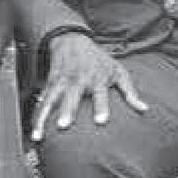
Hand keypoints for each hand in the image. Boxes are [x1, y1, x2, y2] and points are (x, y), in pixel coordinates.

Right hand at [31, 35, 146, 139]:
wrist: (72, 41)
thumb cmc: (99, 60)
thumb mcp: (118, 71)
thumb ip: (130, 92)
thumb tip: (144, 109)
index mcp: (97, 78)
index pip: (100, 94)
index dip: (101, 107)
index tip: (101, 121)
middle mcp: (78, 80)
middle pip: (71, 97)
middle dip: (66, 111)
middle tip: (63, 126)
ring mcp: (61, 82)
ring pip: (50, 101)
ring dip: (43, 118)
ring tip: (38, 135)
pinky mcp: (50, 85)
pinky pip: (42, 102)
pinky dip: (36, 115)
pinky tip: (33, 130)